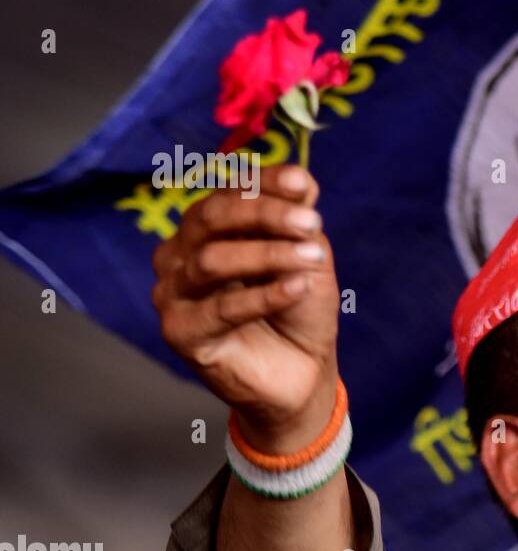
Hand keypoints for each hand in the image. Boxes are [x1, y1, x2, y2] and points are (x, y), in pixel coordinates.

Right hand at [152, 165, 339, 450]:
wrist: (301, 373)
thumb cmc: (299, 310)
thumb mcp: (307, 255)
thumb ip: (299, 218)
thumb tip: (300, 177)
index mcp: (207, 229)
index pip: (228, 192)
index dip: (264, 182)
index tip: (302, 185)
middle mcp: (180, 255)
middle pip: (211, 217)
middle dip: (264, 214)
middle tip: (311, 222)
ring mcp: (173, 294)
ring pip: (211, 260)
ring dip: (268, 255)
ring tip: (311, 257)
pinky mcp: (180, 332)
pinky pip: (221, 308)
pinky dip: (264, 295)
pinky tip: (298, 288)